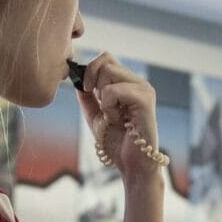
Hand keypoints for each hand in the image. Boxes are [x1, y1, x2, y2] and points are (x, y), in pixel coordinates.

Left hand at [75, 52, 162, 175]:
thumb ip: (86, 96)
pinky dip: (108, 106)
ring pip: (109, 72)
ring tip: (113, 116)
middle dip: (93, 83)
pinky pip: (114, 90)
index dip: (90, 69)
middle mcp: (137, 82)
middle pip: (105, 62)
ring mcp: (144, 89)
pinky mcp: (145, 99)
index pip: (106, 57)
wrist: (131, 164)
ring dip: (102, 98)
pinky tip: (118, 120)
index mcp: (127, 83)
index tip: (86, 90)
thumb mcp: (94, 114)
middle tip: (102, 107)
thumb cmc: (116, 142)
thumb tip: (76, 76)